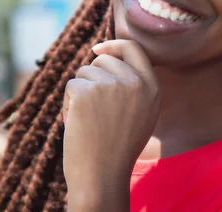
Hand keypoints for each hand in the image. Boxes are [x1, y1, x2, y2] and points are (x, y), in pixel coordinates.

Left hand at [62, 40, 160, 209]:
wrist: (102, 177)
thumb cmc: (117, 149)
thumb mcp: (141, 114)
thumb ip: (134, 85)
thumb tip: (107, 56)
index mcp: (152, 88)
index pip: (133, 48)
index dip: (113, 45)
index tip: (98, 49)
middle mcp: (135, 82)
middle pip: (103, 60)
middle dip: (92, 79)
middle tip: (96, 111)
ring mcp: (111, 85)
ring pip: (84, 72)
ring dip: (80, 93)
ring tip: (90, 121)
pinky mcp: (87, 92)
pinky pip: (71, 85)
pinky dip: (69, 104)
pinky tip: (79, 124)